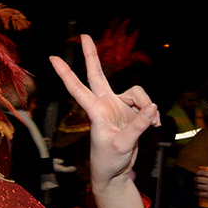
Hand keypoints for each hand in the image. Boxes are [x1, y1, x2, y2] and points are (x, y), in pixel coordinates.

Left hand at [50, 35, 159, 191]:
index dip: (66, 73)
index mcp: (95, 111)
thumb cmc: (109, 161)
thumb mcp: (122, 145)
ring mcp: (118, 107)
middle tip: (84, 36)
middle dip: (91, 55)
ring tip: (152, 125)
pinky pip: (147, 105)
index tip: (52, 58)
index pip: (77, 88)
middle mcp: (105, 104)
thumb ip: (137, 126)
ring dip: (147, 106)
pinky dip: (153, 115)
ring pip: (138, 93)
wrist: (115, 172)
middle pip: (97, 74)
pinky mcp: (131, 113)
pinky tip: (155, 126)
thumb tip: (152, 107)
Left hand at [196, 169, 207, 203]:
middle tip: (195, 180)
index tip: (197, 173)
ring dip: (194, 186)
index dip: (198, 172)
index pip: (203, 172)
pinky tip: (195, 193)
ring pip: (198, 186)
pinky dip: (196, 193)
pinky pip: (200, 194)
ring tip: (195, 186)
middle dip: (195, 179)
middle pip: (198, 179)